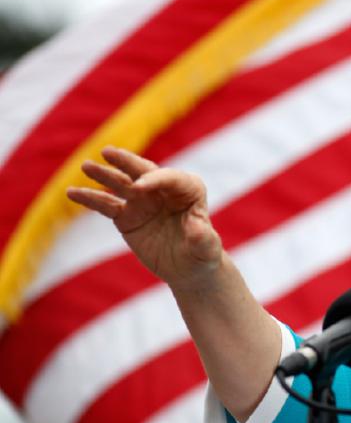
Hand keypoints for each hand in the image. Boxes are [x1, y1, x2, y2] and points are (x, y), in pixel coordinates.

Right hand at [67, 147, 222, 287]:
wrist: (188, 270)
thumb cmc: (202, 255)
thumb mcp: (207, 249)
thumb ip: (203, 237)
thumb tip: (197, 226)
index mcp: (189, 191)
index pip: (171, 178)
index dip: (156, 180)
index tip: (139, 188)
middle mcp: (164, 191)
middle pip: (144, 171)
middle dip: (127, 162)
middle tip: (108, 152)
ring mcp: (143, 201)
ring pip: (122, 184)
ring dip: (104, 175)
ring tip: (86, 166)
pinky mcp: (127, 216)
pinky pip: (106, 205)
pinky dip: (90, 198)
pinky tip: (72, 193)